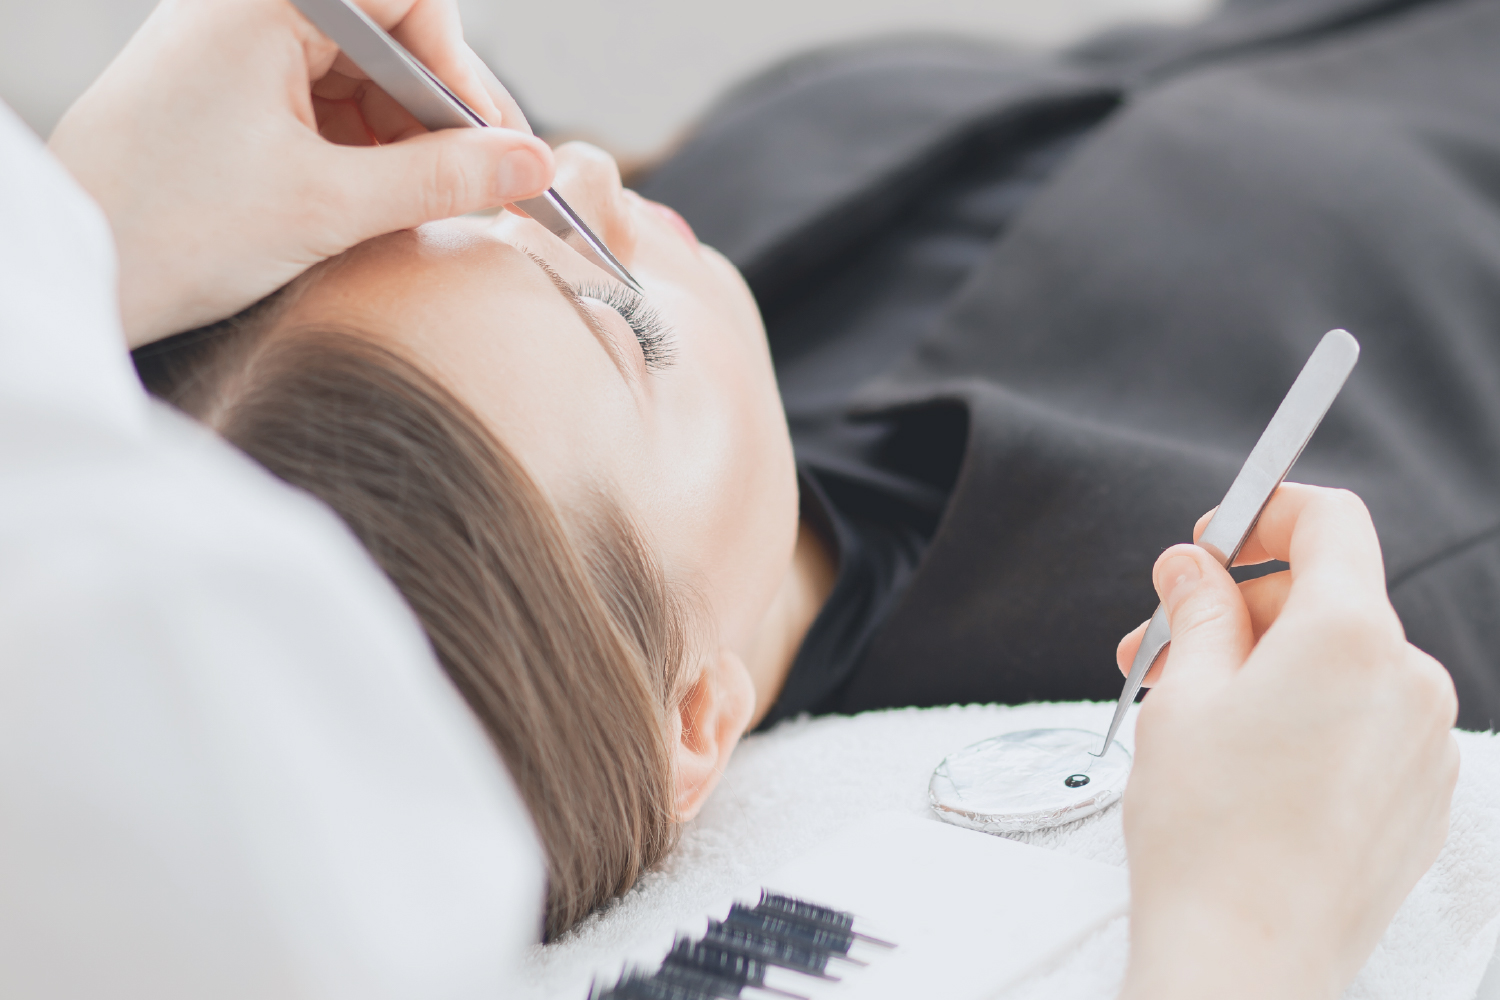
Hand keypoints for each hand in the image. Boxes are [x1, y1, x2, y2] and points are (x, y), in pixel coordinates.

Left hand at [48, 0, 554, 346]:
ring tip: (419, 210)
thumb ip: (444, 179)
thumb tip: (532, 165)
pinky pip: (325, 106)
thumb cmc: (171, 229)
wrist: (78, 277)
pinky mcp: (229, 93)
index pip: (408, 0)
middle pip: (390, 41)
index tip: (496, 144)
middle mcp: (246, 10)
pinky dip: (363, 154)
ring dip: (404, 143)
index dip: (462, 71)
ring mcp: (235, 50)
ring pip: (363, 80)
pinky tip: (378, 205)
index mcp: (263, 3)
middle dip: (439, 116)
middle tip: (482, 188)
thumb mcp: (329, 206)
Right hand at [1117, 485, 1458, 999]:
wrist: (1245, 961)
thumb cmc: (1208, 836)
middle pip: (1331, 597)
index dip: (1266, 511)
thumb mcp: (1181, 697)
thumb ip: (1199, 612)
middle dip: (1245, 607)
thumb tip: (1194, 570)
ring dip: (1269, 667)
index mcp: (1350, 637)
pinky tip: (1244, 759)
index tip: (1217, 537)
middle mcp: (1408, 681)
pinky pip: (1366, 723)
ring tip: (1192, 712)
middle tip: (1167, 643)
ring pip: (1343, 666)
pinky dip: (1309, 717)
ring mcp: (1424, 745)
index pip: (1331, 521)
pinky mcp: (1422, 798)